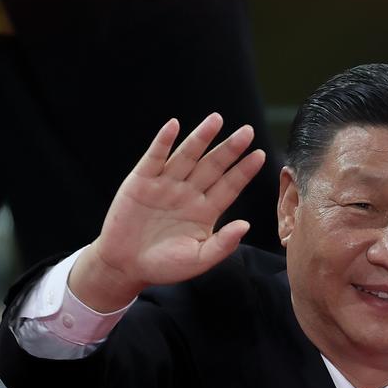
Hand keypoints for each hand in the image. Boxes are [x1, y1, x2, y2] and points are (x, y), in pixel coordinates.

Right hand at [70, 113, 266, 310]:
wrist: (126, 267)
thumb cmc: (164, 266)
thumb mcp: (198, 260)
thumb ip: (222, 245)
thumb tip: (245, 226)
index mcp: (206, 211)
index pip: (230, 186)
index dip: (244, 171)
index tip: (261, 155)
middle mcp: (189, 193)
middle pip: (213, 166)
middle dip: (230, 149)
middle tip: (248, 131)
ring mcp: (166, 185)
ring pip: (187, 156)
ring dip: (201, 137)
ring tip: (216, 119)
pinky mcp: (141, 181)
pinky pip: (155, 157)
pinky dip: (163, 141)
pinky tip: (174, 126)